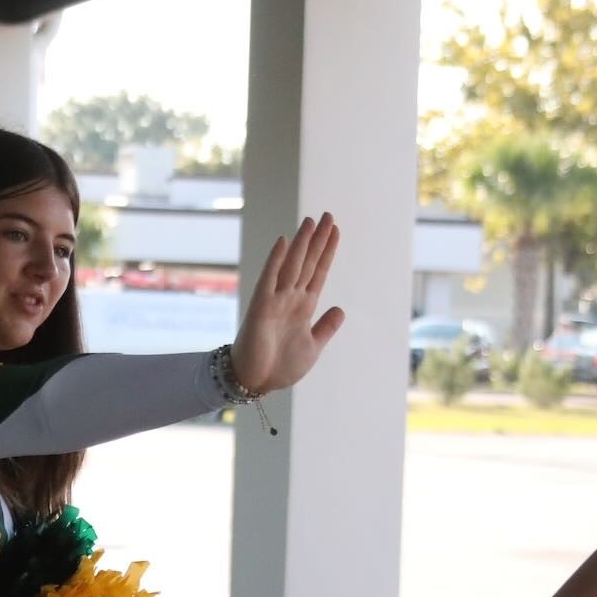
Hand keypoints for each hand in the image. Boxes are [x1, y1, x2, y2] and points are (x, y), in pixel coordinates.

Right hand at [230, 214, 344, 393]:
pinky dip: (276, 261)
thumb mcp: (313, 346)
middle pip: (308, 262)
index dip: (328, 251)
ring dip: (302, 243)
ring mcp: (276, 300)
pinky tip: (283, 242)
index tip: (336, 230)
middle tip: (329, 215)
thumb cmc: (281, 366)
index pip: (319, 272)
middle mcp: (291, 298)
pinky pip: (269, 279)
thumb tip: (340, 309)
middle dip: (318, 240)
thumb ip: (326, 327)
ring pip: (292, 265)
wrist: (257, 381)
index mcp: (304, 307)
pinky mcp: (261, 306)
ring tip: (312, 222)